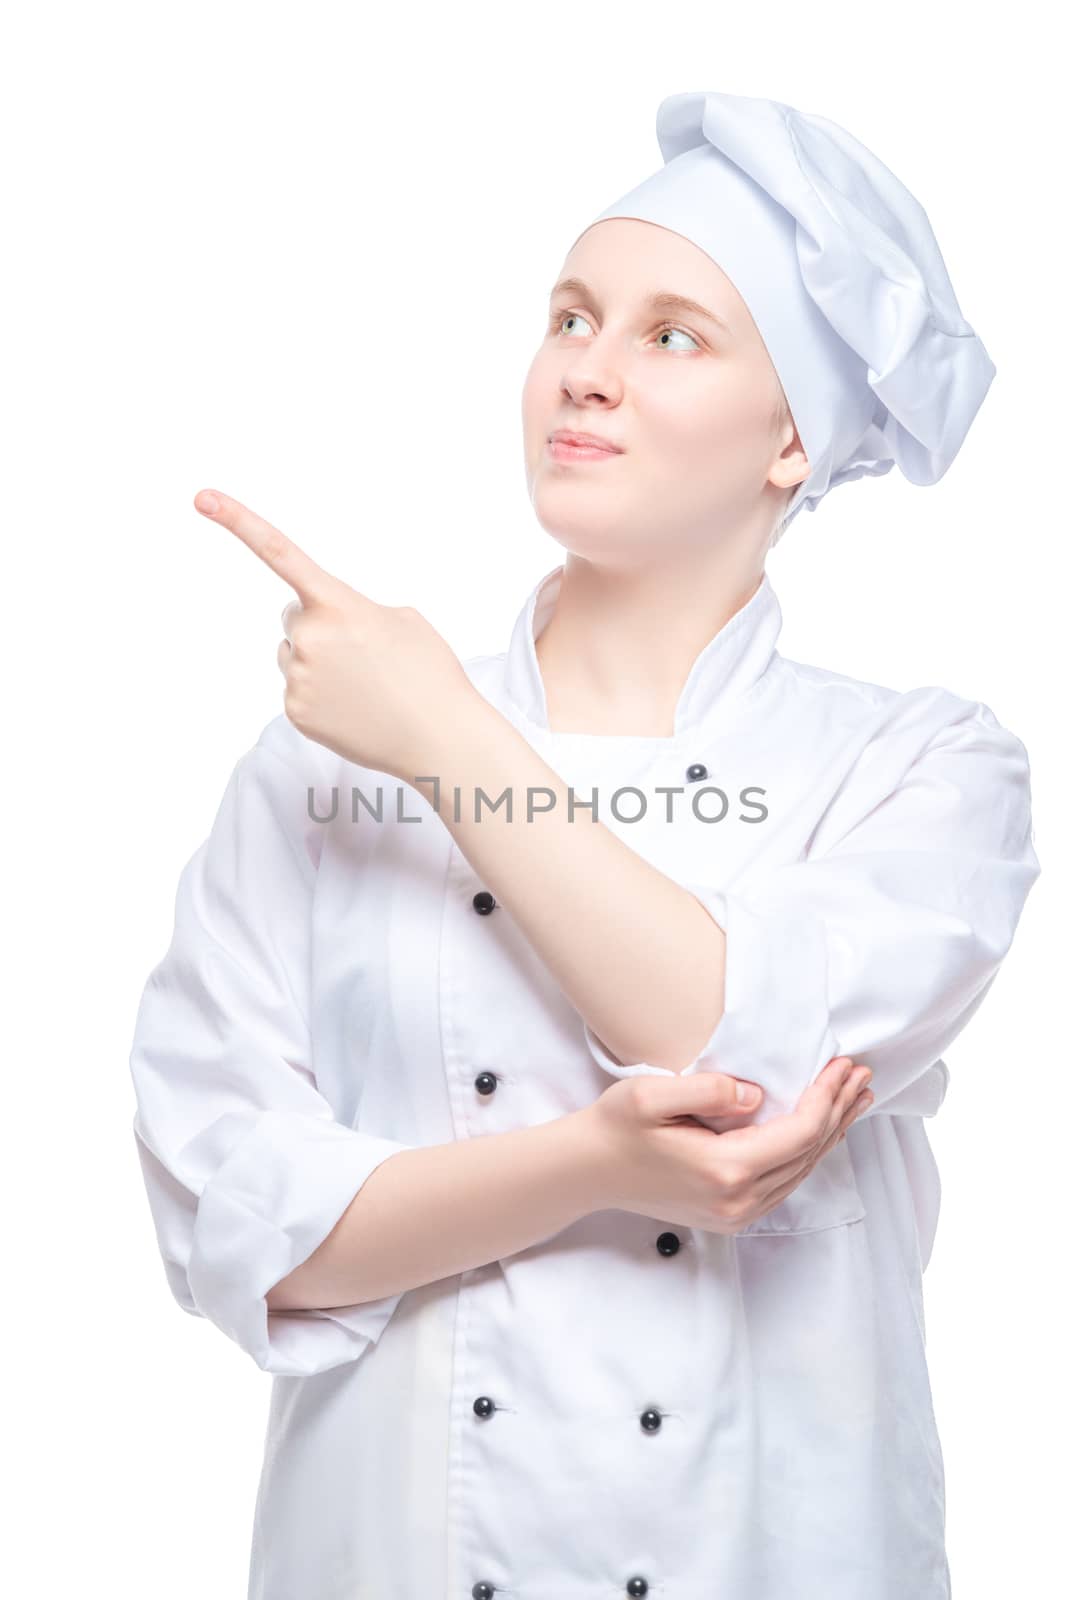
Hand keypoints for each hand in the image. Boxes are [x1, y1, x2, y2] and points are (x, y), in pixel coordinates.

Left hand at [193, 488, 478, 779]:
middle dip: (319, 627)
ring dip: (320, 662)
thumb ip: (355, 610)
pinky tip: (353, 708)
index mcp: (339, 604)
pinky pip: (297, 689)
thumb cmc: (429, 673)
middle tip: (363, 654)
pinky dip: (321, 696)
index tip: (202, 498)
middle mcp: (310, 637)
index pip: (281, 553)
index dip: (239, 522)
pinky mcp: (295, 711)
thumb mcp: (402, 620)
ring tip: (363, 685)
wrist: (439, 739)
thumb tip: (327, 630)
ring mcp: (298, 677)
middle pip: (294, 617)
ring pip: (293, 655)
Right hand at [585, 1054, 872, 1233]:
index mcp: (726, 1170)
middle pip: (810, 1153)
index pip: (800, 1131)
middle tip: (863, 1076)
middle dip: (840, 1110)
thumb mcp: (652, 1095)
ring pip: (802, 1171)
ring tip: (852, 1099)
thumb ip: (708, 1091)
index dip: (828, 1096)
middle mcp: (738, 1201)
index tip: (844, 1064)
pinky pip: (784, 1183)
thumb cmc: (616, 1127)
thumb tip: (756, 1095)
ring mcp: (735, 1214)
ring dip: (831, 1132)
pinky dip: (808, 1153)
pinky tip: (818, 1132)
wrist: (587, 1171)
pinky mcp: (729, 1216)